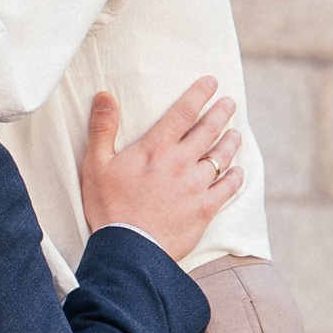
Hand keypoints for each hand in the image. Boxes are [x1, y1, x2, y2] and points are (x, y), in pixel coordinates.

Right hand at [81, 80, 239, 264]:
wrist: (128, 250)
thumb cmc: (108, 207)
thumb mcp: (95, 164)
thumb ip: (103, 128)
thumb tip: (104, 95)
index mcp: (155, 148)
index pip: (183, 111)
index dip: (199, 93)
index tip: (212, 82)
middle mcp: (180, 162)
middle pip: (208, 129)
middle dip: (222, 112)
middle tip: (230, 103)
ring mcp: (196, 185)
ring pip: (221, 156)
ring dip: (230, 142)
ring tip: (236, 134)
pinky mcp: (204, 209)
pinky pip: (228, 188)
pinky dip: (235, 177)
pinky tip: (237, 172)